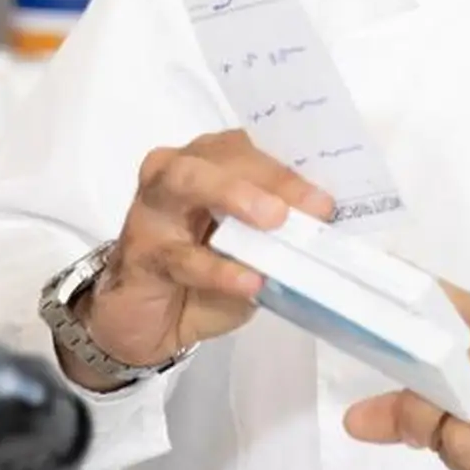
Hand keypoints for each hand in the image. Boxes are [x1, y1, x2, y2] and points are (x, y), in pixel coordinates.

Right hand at [67, 130, 335, 390]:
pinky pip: (179, 254)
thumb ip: (287, 229)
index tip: (331, 195)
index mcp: (218, 160)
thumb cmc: (212, 270)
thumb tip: (327, 223)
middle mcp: (181, 170)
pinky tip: (248, 281)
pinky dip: (217, 268)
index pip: (259, 147)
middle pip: (224, 155)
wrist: (156, 321)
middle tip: (311, 206)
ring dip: (234, 195)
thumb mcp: (258, 248)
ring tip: (274, 220)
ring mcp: (153, 208)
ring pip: (187, 181)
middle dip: (272, 176)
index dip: (297, 166)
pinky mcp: (139, 251)